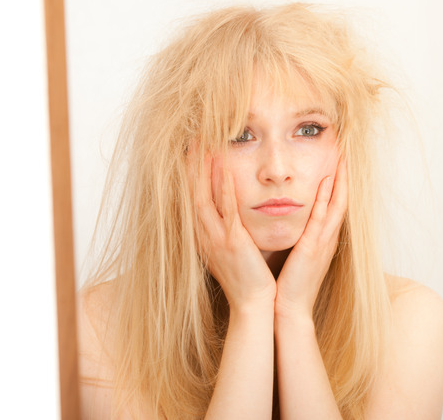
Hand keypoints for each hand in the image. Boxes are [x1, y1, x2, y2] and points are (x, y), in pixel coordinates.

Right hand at [188, 144, 275, 311]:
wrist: (253, 304)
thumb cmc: (246, 278)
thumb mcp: (231, 250)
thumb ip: (227, 230)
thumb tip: (228, 214)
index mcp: (204, 236)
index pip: (192, 197)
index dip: (190, 173)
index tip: (190, 150)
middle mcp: (204, 234)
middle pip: (192, 192)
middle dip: (191, 165)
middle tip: (191, 138)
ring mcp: (216, 238)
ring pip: (204, 196)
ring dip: (203, 169)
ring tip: (203, 144)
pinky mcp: (232, 242)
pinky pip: (226, 209)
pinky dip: (224, 186)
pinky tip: (225, 168)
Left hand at [275, 159, 347, 320]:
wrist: (289, 310)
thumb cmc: (290, 285)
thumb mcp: (298, 256)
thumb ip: (300, 238)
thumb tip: (296, 223)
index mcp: (324, 239)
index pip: (336, 204)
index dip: (340, 182)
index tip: (339, 160)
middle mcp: (328, 238)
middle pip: (342, 199)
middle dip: (345, 175)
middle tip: (347, 151)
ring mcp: (323, 243)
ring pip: (337, 204)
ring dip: (341, 180)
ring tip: (343, 158)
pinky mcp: (313, 248)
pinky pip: (322, 218)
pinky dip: (326, 198)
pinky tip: (327, 181)